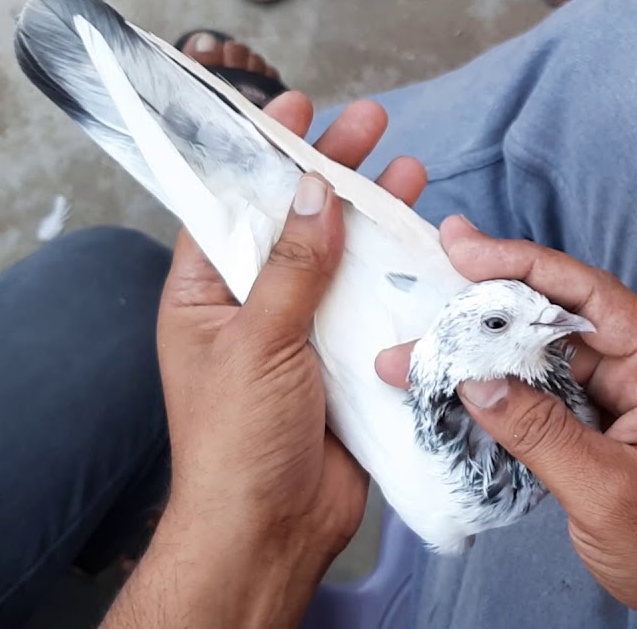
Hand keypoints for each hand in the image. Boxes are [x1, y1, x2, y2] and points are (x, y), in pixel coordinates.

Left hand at [154, 94, 424, 577]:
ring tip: (410, 166)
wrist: (272, 529)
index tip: (296, 107)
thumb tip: (312, 189)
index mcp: (207, 295)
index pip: (233, 204)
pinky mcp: (348, 360)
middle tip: (373, 122)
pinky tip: (429, 239)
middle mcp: (255, 305)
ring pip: (344, 258)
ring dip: (375, 215)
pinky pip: (375, 304)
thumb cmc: (239, 441)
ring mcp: (304, 333)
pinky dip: (401, 272)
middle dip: (333, 171)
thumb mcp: (258, 342)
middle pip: (298, 221)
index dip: (263, 153)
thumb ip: (292, 266)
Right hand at [375, 216, 636, 628]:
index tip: (464, 248)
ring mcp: (624, 395)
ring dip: (487, 351)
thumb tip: (476, 383)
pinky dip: (502, 388)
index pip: (590, 297)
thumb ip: (541, 434)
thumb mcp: (609, 494)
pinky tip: (458, 384)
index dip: (525, 266)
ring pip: (545, 354)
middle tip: (427, 277)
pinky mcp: (603, 423)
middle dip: (491, 304)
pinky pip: (546, 391)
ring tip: (423, 345)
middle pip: (560, 317)